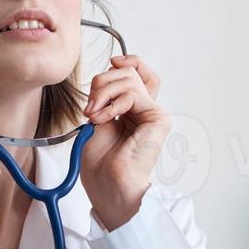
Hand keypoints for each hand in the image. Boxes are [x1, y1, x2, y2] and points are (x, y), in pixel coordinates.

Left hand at [78, 54, 170, 230]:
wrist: (109, 186)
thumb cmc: (101, 165)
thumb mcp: (96, 120)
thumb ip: (104, 97)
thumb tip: (105, 73)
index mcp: (133, 110)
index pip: (138, 72)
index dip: (126, 62)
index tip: (109, 63)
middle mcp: (146, 110)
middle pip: (130, 71)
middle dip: (102, 82)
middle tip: (90, 106)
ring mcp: (154, 114)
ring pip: (129, 78)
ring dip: (103, 93)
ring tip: (93, 114)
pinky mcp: (158, 119)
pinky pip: (133, 94)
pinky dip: (112, 103)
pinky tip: (103, 118)